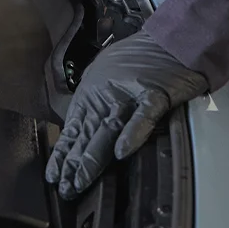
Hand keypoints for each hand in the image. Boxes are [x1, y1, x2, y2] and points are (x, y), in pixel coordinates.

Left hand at [46, 31, 207, 198]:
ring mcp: (129, 95)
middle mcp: (107, 95)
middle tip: (65, 188)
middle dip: (74, 164)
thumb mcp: (106, 74)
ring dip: (93, 158)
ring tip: (80, 179)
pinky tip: (122, 152)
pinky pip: (143, 117)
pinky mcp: (154, 95)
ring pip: (107, 131)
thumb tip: (79, 125)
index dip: (64, 154)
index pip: (75, 129)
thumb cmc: (142, 56)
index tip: (56, 176)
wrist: (172, 39)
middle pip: (88, 135)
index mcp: (94, 93)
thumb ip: (95, 99)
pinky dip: (133, 134)